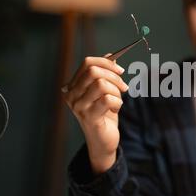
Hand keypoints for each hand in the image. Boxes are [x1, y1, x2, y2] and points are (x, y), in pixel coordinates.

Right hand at [63, 55, 128, 174]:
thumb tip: (111, 55)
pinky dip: (118, 103)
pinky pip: (108, 100)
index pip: (88, 63)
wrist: (104, 141)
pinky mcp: (89, 117)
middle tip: (124, 87)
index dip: (107, 63)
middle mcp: (71, 95)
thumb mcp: (105, 91)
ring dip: (116, 92)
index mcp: (73, 85)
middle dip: (114, 76)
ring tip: (117, 101)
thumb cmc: (104, 114)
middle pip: (93, 71)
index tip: (120, 70)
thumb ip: (105, 74)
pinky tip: (115, 110)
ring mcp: (78, 106)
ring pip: (101, 84)